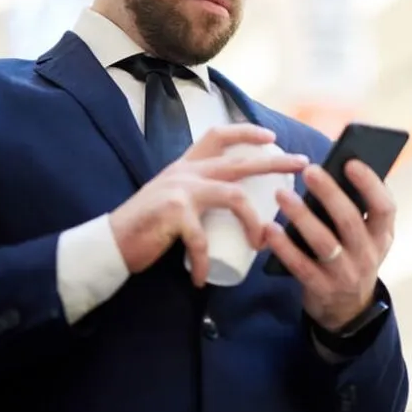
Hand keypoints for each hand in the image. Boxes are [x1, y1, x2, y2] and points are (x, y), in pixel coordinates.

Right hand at [109, 124, 308, 286]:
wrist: (110, 242)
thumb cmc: (147, 225)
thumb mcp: (173, 196)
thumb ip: (197, 190)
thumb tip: (233, 199)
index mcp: (187, 165)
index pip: (219, 135)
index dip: (247, 132)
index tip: (272, 137)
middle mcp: (186, 171)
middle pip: (240, 162)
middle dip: (275, 163)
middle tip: (302, 165)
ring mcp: (180, 190)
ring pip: (233, 196)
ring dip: (253, 222)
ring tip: (260, 244)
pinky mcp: (173, 213)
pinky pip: (202, 240)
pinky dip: (204, 262)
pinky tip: (202, 278)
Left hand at [265, 160, 396, 331]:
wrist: (348, 310)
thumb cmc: (352, 256)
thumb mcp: (365, 237)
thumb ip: (355, 210)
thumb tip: (331, 171)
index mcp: (382, 235)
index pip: (385, 207)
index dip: (370, 184)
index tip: (351, 163)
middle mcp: (368, 254)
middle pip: (349, 220)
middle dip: (329, 193)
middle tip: (309, 171)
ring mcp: (345, 274)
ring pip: (324, 243)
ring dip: (302, 217)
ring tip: (282, 195)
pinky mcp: (321, 288)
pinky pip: (300, 266)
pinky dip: (284, 247)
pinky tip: (270, 229)